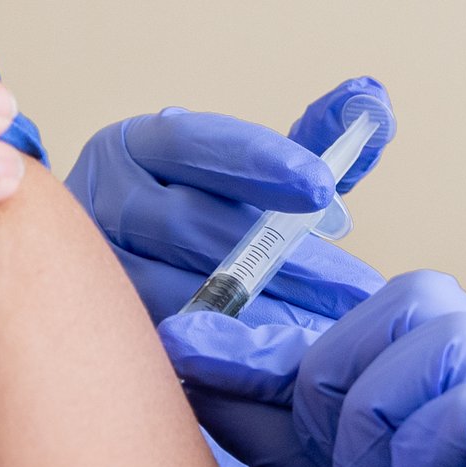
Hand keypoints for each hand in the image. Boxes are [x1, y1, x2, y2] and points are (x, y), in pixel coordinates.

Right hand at [65, 79, 394, 348]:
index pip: (193, 143)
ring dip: (264, 313)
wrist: (127, 277)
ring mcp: (95, 268)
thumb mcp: (256, 172)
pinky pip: (169, 343)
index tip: (323, 186)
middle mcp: (103, 198)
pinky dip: (230, 353)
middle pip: (191, 224)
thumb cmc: (209, 214)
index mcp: (138, 145)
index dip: (258, 160)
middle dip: (284, 259)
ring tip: (333, 331)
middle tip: (357, 287)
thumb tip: (370, 99)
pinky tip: (286, 367)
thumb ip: (314, 138)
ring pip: (176, 289)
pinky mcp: (105, 328)